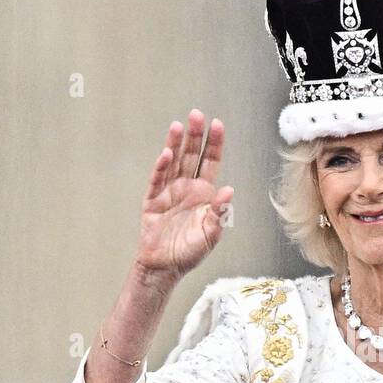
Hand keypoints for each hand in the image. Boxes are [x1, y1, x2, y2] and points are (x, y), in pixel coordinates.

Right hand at [135, 110, 233, 283]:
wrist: (165, 267)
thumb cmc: (189, 252)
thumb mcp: (211, 235)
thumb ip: (220, 213)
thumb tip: (229, 190)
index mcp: (204, 194)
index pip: (210, 162)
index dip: (214, 144)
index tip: (217, 124)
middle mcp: (187, 188)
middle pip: (191, 156)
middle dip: (195, 135)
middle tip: (196, 114)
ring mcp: (169, 192)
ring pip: (173, 162)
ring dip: (176, 143)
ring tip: (179, 125)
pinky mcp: (153, 200)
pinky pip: (157, 180)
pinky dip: (161, 167)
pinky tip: (166, 153)